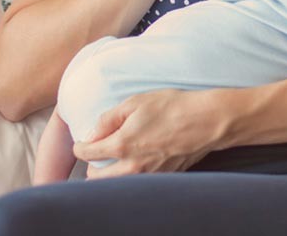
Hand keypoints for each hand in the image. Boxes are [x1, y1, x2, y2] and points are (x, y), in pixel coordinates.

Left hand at [72, 88, 233, 178]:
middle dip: (92, 165)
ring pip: (116, 183)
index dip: (80, 146)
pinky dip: (131, 175)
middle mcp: (132, 166)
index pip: (87, 153)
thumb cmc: (173, 107)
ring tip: (116, 158)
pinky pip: (137, 182)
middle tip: (98, 152)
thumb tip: (92, 133)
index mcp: (122, 145)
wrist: (207, 121)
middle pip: (96, 178)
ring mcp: (148, 175)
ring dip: (110, 174)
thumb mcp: (136, 102)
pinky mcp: (162, 177)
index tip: (82, 142)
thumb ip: (108, 118)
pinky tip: (138, 160)